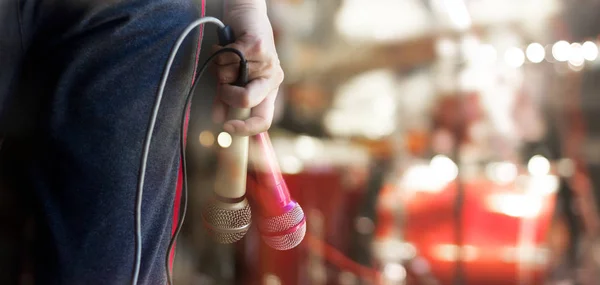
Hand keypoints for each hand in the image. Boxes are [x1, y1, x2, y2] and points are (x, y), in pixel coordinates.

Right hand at [212, 1, 283, 135]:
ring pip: (229, 77)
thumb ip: (228, 99)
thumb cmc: (238, 50)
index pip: (264, 120)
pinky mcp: (256, 45)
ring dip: (220, 67)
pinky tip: (225, 45)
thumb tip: (219, 120)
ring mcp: (267, 62)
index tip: (227, 127)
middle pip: (245, 101)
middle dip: (226, 94)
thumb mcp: (234, 79)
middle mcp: (272, 78)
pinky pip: (227, 58)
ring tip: (226, 55)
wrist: (245, 15)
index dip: (245, 129)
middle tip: (223, 84)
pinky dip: (219, 52)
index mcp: (269, 90)